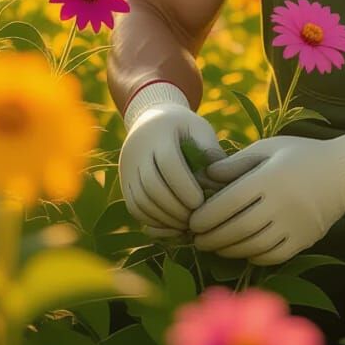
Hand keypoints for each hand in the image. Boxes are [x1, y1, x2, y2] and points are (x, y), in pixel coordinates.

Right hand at [119, 82, 226, 236]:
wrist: (151, 119)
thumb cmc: (184, 126)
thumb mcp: (199, 129)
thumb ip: (211, 152)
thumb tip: (219, 182)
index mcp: (159, 132)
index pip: (169, 163)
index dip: (184, 186)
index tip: (200, 202)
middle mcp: (137, 150)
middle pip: (152, 185)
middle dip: (174, 206)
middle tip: (194, 219)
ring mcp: (127, 168)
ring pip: (140, 200)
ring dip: (163, 218)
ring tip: (185, 224)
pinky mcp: (125, 183)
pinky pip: (134, 207)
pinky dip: (152, 220)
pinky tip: (171, 225)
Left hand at [188, 126, 344, 264]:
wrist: (344, 172)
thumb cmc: (301, 154)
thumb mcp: (269, 147)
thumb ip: (237, 162)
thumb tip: (206, 175)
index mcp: (269, 178)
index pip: (229, 203)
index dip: (206, 215)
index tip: (192, 221)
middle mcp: (281, 204)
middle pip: (237, 229)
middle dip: (212, 237)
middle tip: (197, 239)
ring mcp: (294, 225)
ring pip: (252, 246)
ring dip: (228, 250)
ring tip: (215, 246)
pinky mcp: (303, 240)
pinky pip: (272, 256)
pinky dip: (253, 256)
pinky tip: (242, 250)